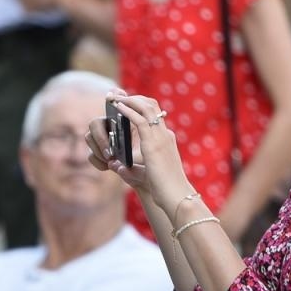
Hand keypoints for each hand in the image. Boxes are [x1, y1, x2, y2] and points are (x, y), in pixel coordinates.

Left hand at [87, 93, 191, 215]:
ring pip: (146, 108)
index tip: (126, 101)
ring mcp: (161, 137)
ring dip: (129, 100)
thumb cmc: (164, 189)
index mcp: (166, 139)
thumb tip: (117, 166)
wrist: (176, 196)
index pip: (155, 114)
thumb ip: (132, 167)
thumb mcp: (148, 173)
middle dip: (133, 97)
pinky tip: (117, 108)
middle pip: (152, 106)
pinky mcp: (153, 144)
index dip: (140, 104)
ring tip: (115, 97)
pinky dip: (128, 111)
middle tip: (117, 94)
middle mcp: (165, 135)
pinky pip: (140, 120)